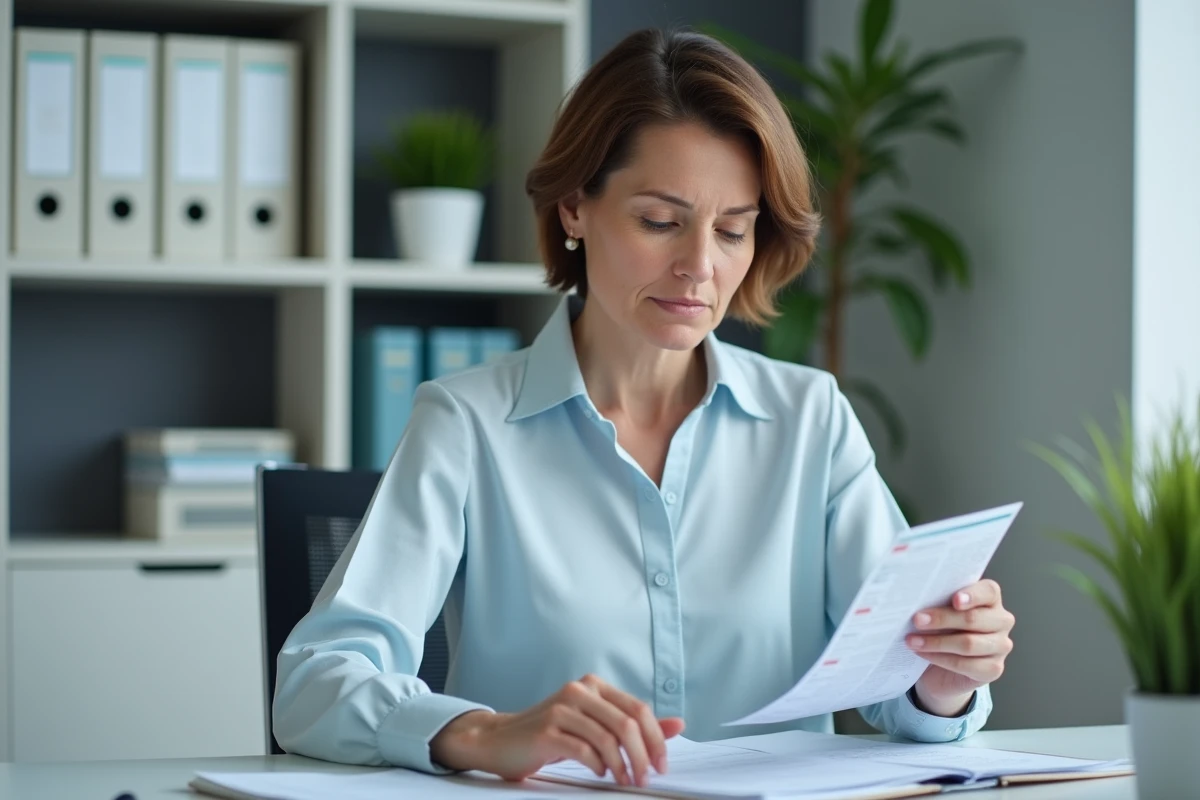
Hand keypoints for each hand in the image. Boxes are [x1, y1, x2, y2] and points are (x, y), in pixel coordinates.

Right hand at [429, 674, 685, 785]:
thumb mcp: (595, 726)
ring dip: (622, 766)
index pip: (638, 709)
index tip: (662, 764)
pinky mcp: (547, 729)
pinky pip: (584, 750)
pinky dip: (598, 766)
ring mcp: (562, 708)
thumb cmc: (550, 734)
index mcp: (594, 686)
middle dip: (643, 755)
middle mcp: (580, 691)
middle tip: (645, 778)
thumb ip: (633, 725)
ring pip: (608, 738)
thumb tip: (678, 724)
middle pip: (627, 723)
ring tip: (623, 781)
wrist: (499, 741)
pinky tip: (599, 774)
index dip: (656, 738)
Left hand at [907, 579, 1014, 716]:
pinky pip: (965, 664)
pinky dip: (940, 658)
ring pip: (968, 643)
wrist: (941, 667)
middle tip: (917, 620)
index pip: (989, 591)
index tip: (955, 600)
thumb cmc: (941, 631)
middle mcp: (1001, 621)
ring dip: (936, 642)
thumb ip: (938, 601)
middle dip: (942, 619)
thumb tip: (917, 598)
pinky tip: (922, 653)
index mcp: (990, 600)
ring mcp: (1001, 646)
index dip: (972, 595)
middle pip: (973, 618)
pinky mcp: (994, 669)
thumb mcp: (940, 611)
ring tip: (912, 640)